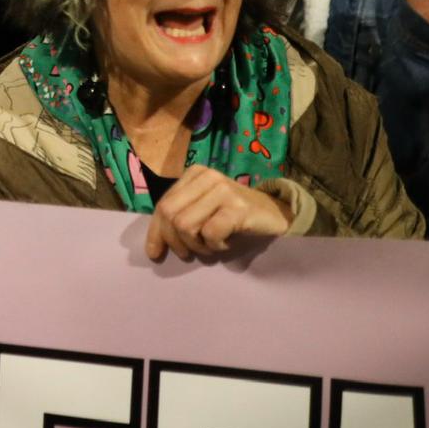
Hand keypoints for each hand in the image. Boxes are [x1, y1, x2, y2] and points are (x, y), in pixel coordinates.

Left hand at [144, 166, 291, 260]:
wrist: (276, 212)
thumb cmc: (234, 214)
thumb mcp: (203, 210)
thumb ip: (180, 218)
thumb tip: (152, 249)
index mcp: (194, 174)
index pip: (163, 204)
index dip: (156, 232)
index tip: (154, 253)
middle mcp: (206, 177)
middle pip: (171, 215)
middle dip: (175, 241)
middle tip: (188, 253)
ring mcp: (223, 190)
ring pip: (186, 225)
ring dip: (196, 246)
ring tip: (210, 246)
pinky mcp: (237, 207)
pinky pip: (210, 233)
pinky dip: (215, 246)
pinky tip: (226, 243)